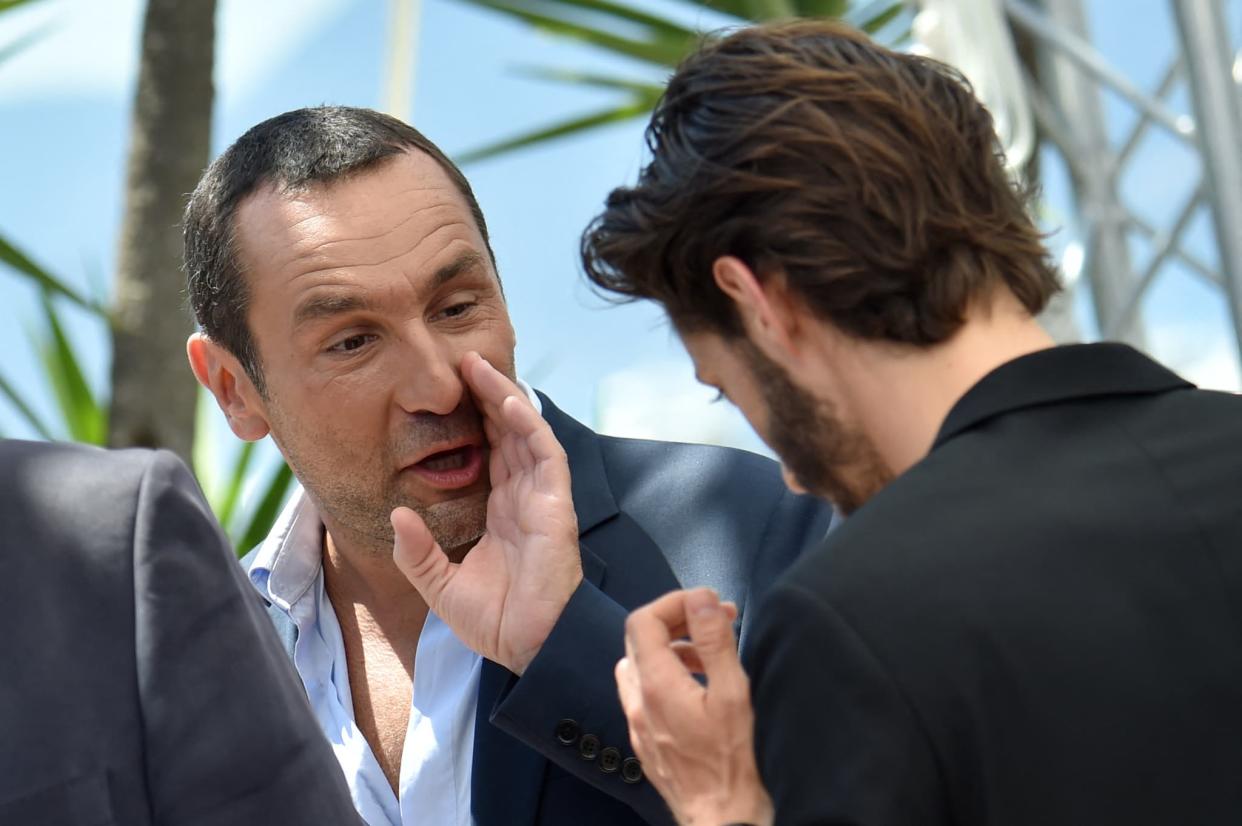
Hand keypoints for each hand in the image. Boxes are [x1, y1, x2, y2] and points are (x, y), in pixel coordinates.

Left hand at [392, 351, 581, 674]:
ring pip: (526, 433)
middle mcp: (524, 497)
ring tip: (478, 365)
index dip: (474, 418)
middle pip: (507, 432)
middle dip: (487, 394)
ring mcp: (542, 498)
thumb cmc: (496, 621)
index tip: (450, 389)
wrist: (530, 646)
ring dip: (505, 396)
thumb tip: (396, 516)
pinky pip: (545, 454)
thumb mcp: (441, 586)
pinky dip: (528, 425)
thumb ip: (418, 553)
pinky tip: (507, 401)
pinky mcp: (556, 505)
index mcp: (502, 511)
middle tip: (462, 360)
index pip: (490, 451)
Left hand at [616, 588, 772, 825]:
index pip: (643, 621)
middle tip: (716, 622)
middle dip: (677, 622)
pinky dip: (666, 678)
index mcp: (656, 685)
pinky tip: (697, 690)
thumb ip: (714, 642)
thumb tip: (701, 599)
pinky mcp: (646, 743)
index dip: (673, 602)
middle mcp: (638, 703)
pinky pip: (644, 696)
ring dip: (671, 651)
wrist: (725, 819)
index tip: (707, 604)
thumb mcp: (734, 694)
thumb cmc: (734, 764)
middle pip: (639, 641)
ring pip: (639, 668)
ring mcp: (639, 725)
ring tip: (709, 657)